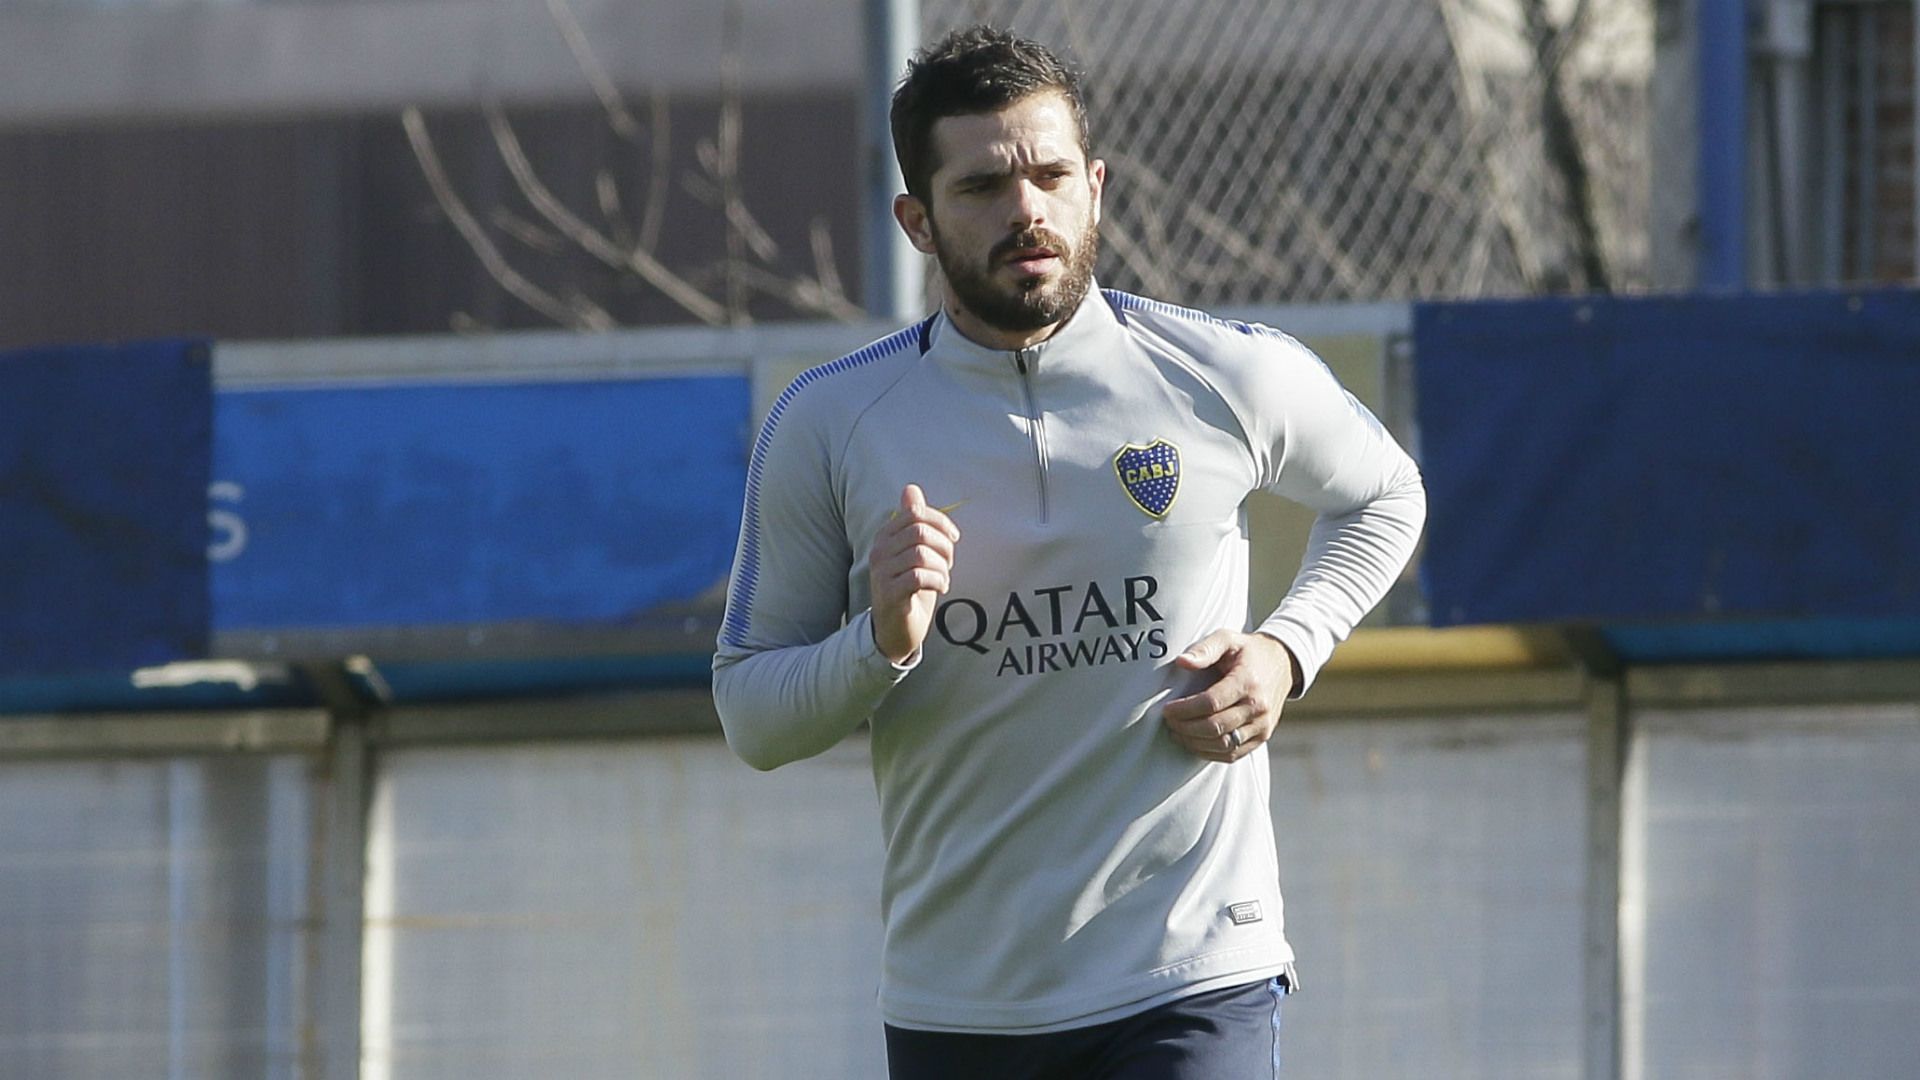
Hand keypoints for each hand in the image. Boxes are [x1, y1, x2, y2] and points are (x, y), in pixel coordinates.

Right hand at [869, 484, 960, 663]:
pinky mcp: (889, 594)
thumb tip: (911, 488)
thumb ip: (913, 522)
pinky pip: (919, 577)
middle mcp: (879, 551)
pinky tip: (940, 588)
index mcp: (884, 536)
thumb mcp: (911, 551)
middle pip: (920, 532)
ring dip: (942, 567)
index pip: (915, 514)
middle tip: (949, 562)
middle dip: (944, 546)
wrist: (894, 628)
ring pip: (921, 554)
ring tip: (944, 578)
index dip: (941, 522)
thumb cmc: (907, 586)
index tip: (953, 538)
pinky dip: (938, 581)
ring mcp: (882, 573)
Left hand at [1161, 630, 1299, 762]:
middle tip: (1169, 722)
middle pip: (1215, 727)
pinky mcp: (1262, 737)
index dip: (1185, 710)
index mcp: (1248, 681)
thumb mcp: (1228, 638)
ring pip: (1223, 745)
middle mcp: (1258, 707)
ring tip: (1177, 732)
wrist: (1283, 664)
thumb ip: (1204, 649)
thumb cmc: (1248, 651)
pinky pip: (1233, 754)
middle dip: (1185, 727)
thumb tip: (1182, 662)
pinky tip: (1194, 743)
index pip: (1211, 703)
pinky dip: (1209, 753)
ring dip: (1194, 743)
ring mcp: (1262, 725)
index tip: (1167, 709)